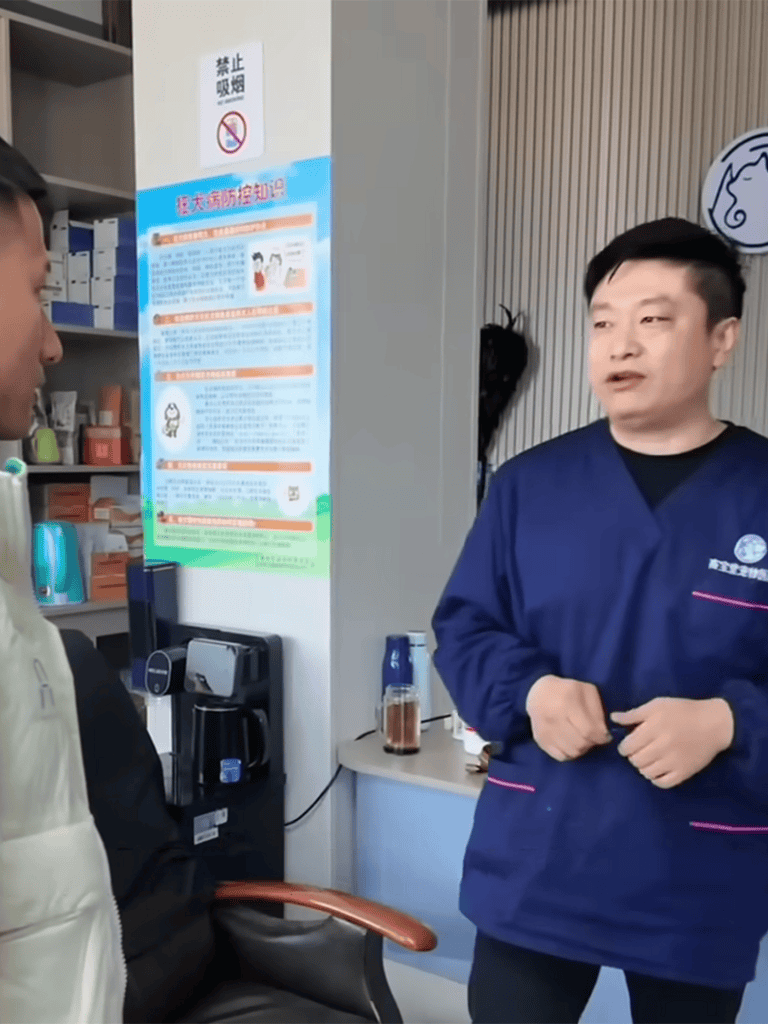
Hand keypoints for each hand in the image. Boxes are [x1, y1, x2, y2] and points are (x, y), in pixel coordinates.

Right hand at [525, 674, 612, 761]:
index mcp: (567, 701)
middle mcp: (552, 716)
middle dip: (592, 743)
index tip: (605, 736)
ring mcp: (544, 729)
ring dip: (582, 749)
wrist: (539, 693)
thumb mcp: (587, 692)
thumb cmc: (568, 691)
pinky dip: (570, 753)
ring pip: (572, 752)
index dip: (601, 737)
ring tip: (583, 738)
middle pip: (580, 744)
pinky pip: (561, 756)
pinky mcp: (540, 739)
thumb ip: (598, 712)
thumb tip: (603, 734)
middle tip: (593, 737)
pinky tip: (571, 743)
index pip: (588, 730)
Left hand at [611, 697, 733, 788]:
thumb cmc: (683, 711)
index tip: (628, 744)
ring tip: (648, 760)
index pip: (628, 746)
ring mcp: (674, 761)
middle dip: (633, 757)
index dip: (624, 747)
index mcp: (654, 727)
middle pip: (636, 761)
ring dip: (643, 768)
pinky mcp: (685, 772)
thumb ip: (634, 714)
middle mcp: (663, 746)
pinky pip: (663, 783)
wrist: (714, 724)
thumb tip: (613, 718)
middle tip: (639, 752)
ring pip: (647, 773)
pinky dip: (656, 779)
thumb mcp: (658, 705)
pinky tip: (658, 770)